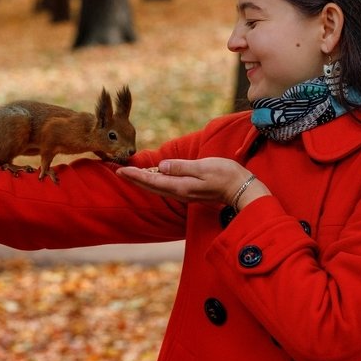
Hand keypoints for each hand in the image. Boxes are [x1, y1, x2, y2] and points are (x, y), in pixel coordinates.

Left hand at [117, 158, 268, 209]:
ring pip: (157, 188)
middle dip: (134, 179)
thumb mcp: (204, 167)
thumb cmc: (226, 174)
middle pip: (151, 186)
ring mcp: (185, 193)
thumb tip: (161, 167)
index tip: (120, 170)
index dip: (135, 176)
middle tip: (118, 172)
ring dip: (142, 181)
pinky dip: (154, 181)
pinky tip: (151, 176)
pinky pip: (166, 187)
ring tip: (129, 174)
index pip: (152, 181)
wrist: (242, 188)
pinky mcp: (189, 191)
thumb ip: (182, 167)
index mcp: (181, 186)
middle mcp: (180, 192)